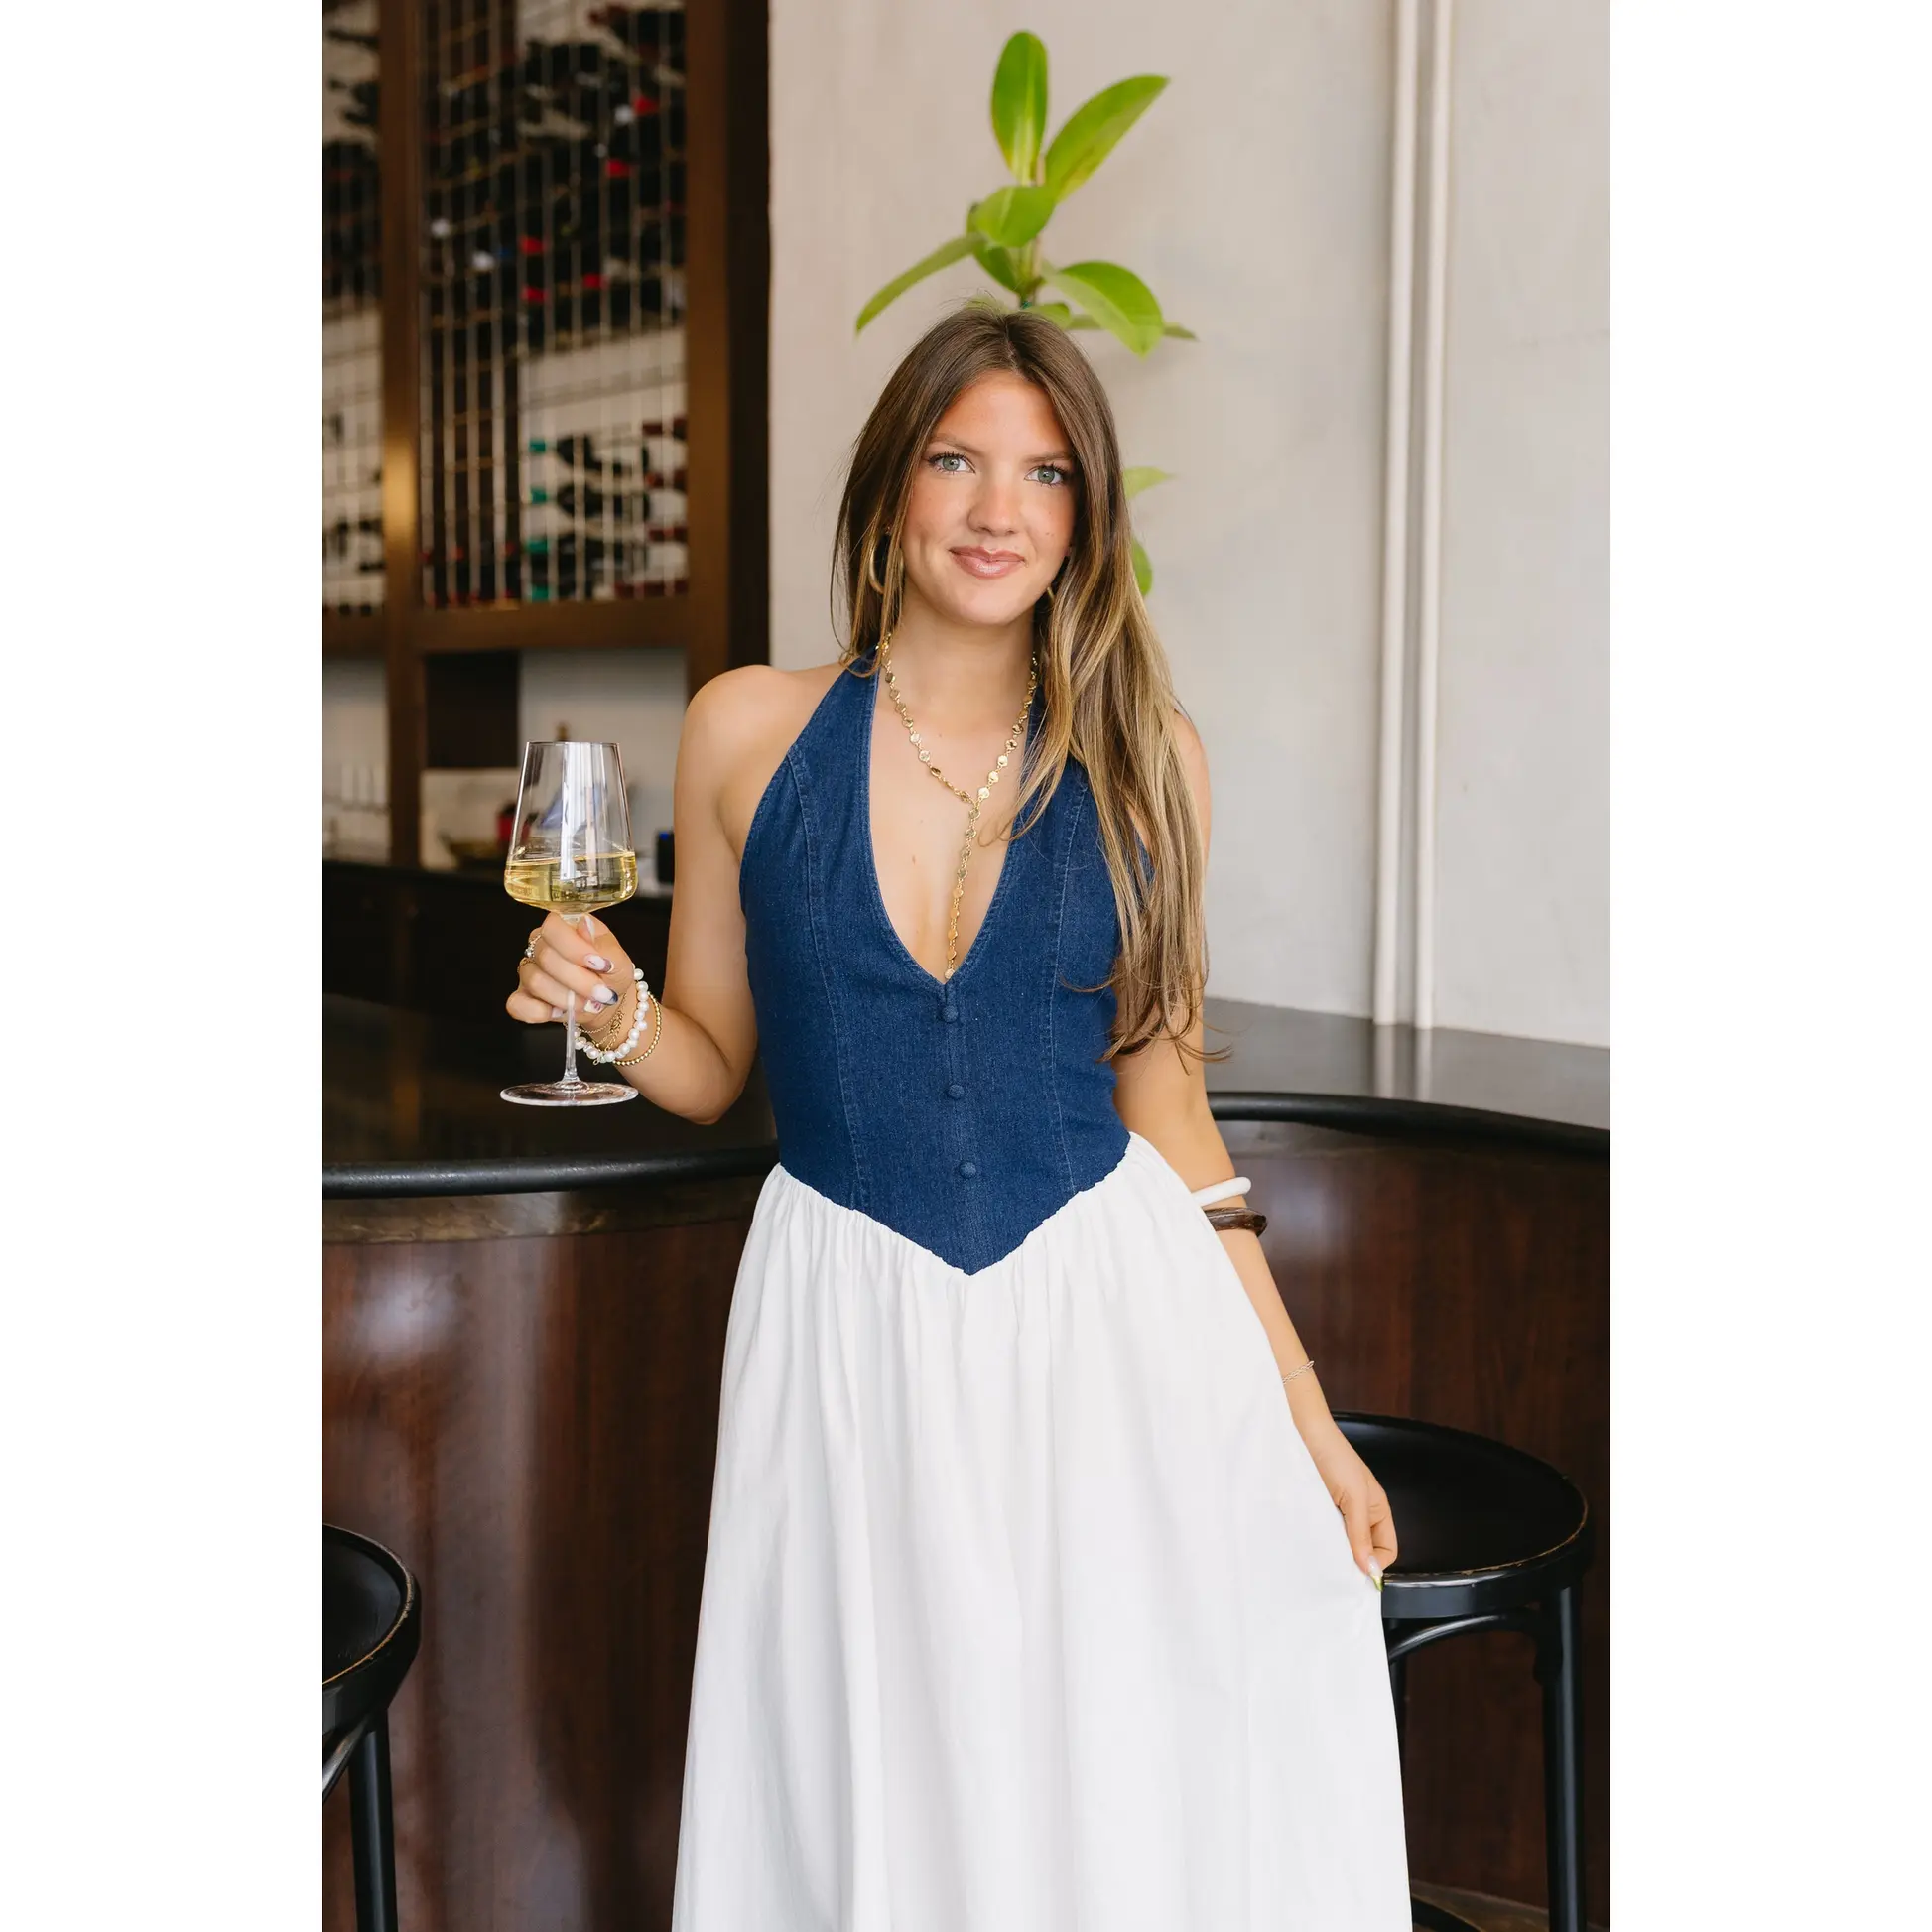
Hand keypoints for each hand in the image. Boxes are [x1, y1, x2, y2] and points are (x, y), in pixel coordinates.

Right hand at [507, 910, 630, 1031]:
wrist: (605, 1002)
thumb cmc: (610, 976)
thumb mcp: (619, 960)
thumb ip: (604, 945)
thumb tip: (584, 925)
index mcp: (564, 929)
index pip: (553, 927)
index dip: (574, 948)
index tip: (598, 965)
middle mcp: (541, 945)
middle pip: (546, 957)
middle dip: (579, 981)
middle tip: (601, 993)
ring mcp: (528, 970)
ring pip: (536, 982)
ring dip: (567, 999)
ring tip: (587, 1004)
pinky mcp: (522, 996)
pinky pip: (518, 1004)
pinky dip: (540, 1012)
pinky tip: (560, 1012)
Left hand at [1299, 1418, 1397, 1586]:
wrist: (1301, 1432)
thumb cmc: (1334, 1456)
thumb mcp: (1354, 1497)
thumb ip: (1361, 1533)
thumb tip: (1371, 1569)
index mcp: (1377, 1509)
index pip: (1386, 1549)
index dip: (1375, 1563)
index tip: (1356, 1573)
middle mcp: (1359, 1513)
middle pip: (1363, 1549)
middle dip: (1352, 1560)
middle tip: (1334, 1566)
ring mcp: (1337, 1511)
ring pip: (1341, 1544)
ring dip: (1332, 1549)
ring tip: (1320, 1549)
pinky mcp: (1316, 1508)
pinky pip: (1322, 1533)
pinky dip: (1318, 1538)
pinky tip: (1309, 1538)